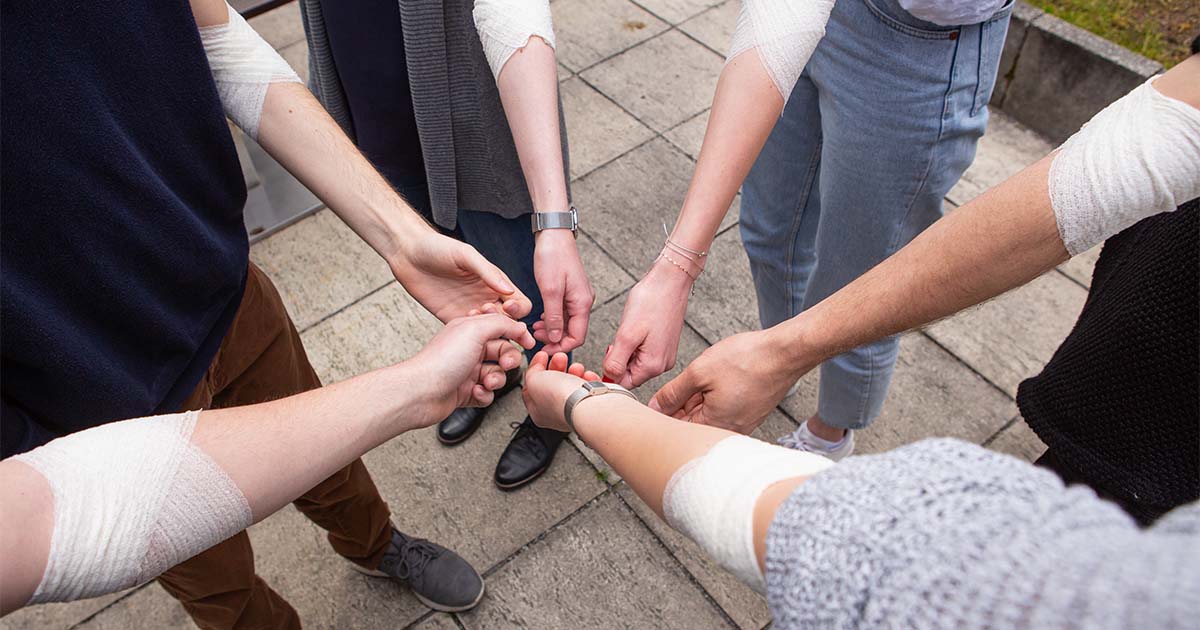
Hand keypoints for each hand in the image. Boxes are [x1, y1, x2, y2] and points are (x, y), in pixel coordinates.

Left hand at [392, 233, 532, 322]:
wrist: (407, 254)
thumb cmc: (436, 247)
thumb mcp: (465, 254)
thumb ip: (488, 272)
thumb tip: (508, 290)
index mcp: (494, 281)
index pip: (520, 302)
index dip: (518, 309)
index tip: (507, 307)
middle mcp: (486, 297)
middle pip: (509, 320)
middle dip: (506, 324)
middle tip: (490, 318)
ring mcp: (470, 309)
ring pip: (491, 331)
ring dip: (489, 332)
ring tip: (474, 321)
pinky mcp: (453, 318)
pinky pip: (470, 335)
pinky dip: (472, 338)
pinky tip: (463, 328)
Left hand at [407, 313, 535, 423]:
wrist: (420, 393)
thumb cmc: (441, 361)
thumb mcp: (475, 329)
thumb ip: (502, 323)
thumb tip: (520, 327)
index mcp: (469, 329)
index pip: (502, 327)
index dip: (516, 334)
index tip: (527, 342)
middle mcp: (468, 349)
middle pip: (503, 352)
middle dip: (508, 360)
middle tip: (505, 365)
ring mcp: (466, 371)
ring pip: (497, 375)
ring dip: (497, 380)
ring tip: (486, 382)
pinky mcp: (464, 391)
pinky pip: (487, 394)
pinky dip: (485, 394)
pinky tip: (474, 392)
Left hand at [522, 351, 600, 432]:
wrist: (585, 403)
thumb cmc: (559, 398)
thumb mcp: (533, 380)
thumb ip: (532, 372)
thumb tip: (536, 367)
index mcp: (538, 412)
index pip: (532, 388)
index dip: (535, 370)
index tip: (541, 357)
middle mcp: (556, 414)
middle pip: (553, 384)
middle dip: (556, 367)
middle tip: (559, 357)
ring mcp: (574, 409)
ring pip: (571, 385)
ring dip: (574, 371)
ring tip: (576, 367)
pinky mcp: (591, 405)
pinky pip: (588, 388)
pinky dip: (588, 379)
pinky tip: (587, 376)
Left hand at [531, 230, 593, 352]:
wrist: (554, 234)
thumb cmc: (553, 256)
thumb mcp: (550, 290)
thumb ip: (554, 316)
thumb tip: (556, 338)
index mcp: (583, 303)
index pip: (577, 337)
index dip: (561, 346)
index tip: (544, 349)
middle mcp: (584, 301)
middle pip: (573, 332)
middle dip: (555, 339)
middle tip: (536, 339)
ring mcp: (578, 296)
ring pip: (568, 323)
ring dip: (553, 330)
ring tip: (534, 329)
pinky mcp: (571, 291)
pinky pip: (564, 312)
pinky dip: (553, 319)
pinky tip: (540, 319)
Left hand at [603, 258, 692, 387]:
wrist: (670, 280)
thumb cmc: (651, 301)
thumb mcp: (626, 334)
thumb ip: (616, 360)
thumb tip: (608, 377)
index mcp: (653, 366)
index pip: (624, 384)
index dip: (609, 372)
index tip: (606, 354)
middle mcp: (662, 364)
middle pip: (630, 374)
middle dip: (618, 360)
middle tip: (616, 340)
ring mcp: (665, 355)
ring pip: (635, 363)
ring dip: (626, 351)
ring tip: (628, 331)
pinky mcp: (664, 345)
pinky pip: (643, 353)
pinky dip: (634, 344)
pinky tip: (635, 329)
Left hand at [648, 328, 807, 433]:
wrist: (784, 353)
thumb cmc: (748, 360)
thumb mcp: (699, 372)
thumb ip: (673, 393)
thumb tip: (655, 407)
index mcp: (713, 426)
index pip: (676, 430)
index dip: (662, 415)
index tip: (652, 405)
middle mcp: (729, 432)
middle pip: (692, 427)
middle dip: (680, 408)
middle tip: (679, 387)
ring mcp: (742, 425)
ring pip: (707, 418)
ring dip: (698, 402)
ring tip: (703, 380)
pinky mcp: (750, 415)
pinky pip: (724, 413)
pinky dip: (714, 400)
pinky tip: (715, 382)